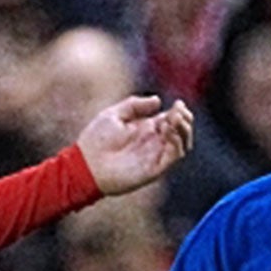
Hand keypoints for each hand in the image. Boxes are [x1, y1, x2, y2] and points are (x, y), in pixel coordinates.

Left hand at [76, 95, 193, 195]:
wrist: (86, 165)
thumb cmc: (95, 140)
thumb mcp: (114, 115)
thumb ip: (135, 106)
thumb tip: (158, 101)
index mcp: (145, 129)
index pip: (171, 120)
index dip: (179, 111)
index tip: (177, 103)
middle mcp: (153, 143)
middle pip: (180, 131)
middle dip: (184, 118)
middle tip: (178, 110)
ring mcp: (155, 156)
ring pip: (182, 144)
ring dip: (184, 130)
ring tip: (174, 118)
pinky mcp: (154, 169)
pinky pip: (174, 156)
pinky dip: (177, 142)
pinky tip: (167, 130)